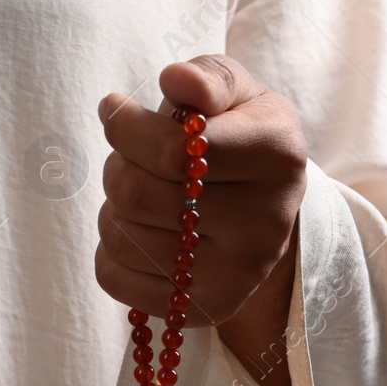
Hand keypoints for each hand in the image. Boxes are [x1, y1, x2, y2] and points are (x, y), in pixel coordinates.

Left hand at [93, 54, 307, 327]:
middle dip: (116, 166)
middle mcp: (265, 222)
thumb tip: (176, 80)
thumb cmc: (237, 136)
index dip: (126, 126)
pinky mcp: (207, 309)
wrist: (265, 209)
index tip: (112, 108)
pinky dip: (110, 250)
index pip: (173, 150)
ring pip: (121, 236)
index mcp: (277, 154)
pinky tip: (139, 231)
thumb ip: (207, 77)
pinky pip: (114, 278)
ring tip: (139, 195)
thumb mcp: (235, 92)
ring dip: (111, 207)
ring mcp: (238, 275)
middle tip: (126, 156)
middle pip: (138, 195)